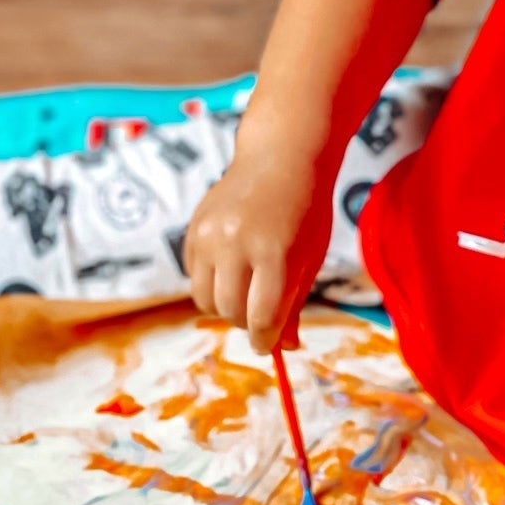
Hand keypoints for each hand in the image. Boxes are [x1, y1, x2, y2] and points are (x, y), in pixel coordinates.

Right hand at [185, 151, 329, 354]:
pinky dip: (212, 282)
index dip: (265, 340)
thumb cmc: (305, 210)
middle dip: (247, 322)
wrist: (280, 158)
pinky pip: (195, 277)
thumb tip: (284, 347)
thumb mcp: (311, 257)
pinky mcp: (193, 229)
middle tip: (261, 313)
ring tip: (246, 288)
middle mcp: (237, 243)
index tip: (268, 345)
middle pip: (231, 312)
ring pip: (206, 300)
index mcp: (275, 252)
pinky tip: (232, 263)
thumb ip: (294, 302)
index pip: (261, 317)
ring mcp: (210, 235)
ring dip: (225, 305)